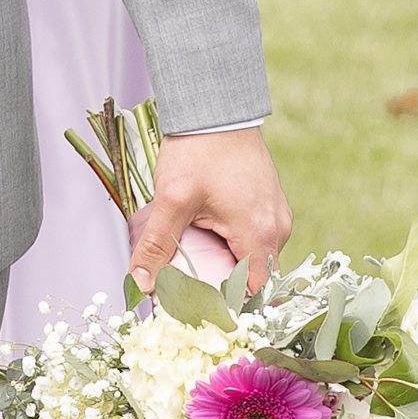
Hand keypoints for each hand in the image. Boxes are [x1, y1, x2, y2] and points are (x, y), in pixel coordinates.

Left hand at [128, 127, 287, 299]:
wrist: (216, 110)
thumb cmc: (200, 150)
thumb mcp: (171, 199)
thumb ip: (157, 244)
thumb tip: (140, 283)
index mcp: (260, 233)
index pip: (251, 292)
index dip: (224, 304)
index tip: (194, 308)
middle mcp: (277, 229)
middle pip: (251, 277)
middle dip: (220, 285)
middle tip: (185, 288)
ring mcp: (276, 215)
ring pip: (252, 257)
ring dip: (225, 262)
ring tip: (191, 260)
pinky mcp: (268, 204)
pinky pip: (253, 237)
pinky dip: (232, 244)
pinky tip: (205, 236)